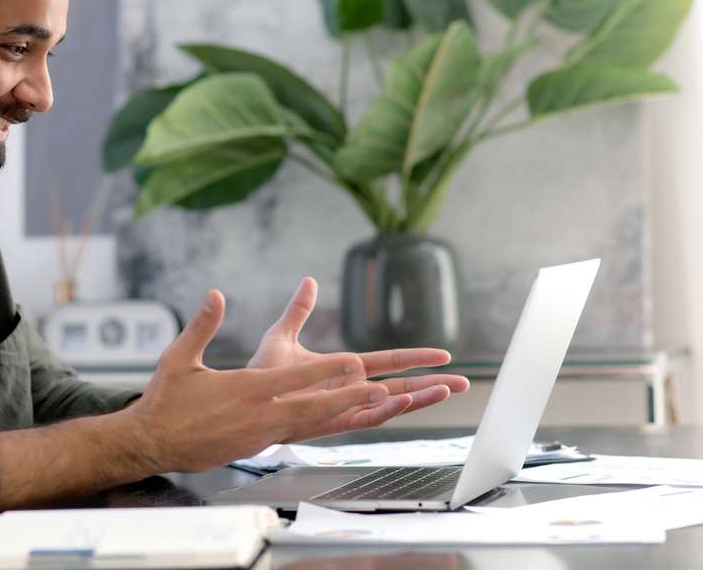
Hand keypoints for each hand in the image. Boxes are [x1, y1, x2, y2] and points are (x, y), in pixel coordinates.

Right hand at [126, 289, 395, 472]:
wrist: (152, 444)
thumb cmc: (165, 401)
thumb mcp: (178, 358)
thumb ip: (201, 326)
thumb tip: (215, 295)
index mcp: (243, 391)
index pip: (291, 379)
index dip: (325, 371)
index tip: (354, 362)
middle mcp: (258, 416)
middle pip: (312, 406)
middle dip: (349, 398)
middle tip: (382, 389)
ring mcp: (260, 435)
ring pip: (311, 424)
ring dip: (344, 413)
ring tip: (373, 406)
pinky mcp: (257, 447)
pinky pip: (298, 434)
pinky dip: (323, 426)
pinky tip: (338, 420)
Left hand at [248, 277, 469, 431]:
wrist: (239, 398)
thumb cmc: (258, 374)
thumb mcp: (281, 336)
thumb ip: (299, 310)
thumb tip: (308, 281)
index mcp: (344, 370)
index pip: (388, 363)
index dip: (415, 358)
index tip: (443, 355)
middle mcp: (349, 390)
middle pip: (399, 387)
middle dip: (431, 386)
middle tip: (463, 383)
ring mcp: (342, 407)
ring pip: (388, 405)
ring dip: (417, 399)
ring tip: (445, 391)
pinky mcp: (330, 421)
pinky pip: (363, 418)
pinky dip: (384, 410)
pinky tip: (403, 401)